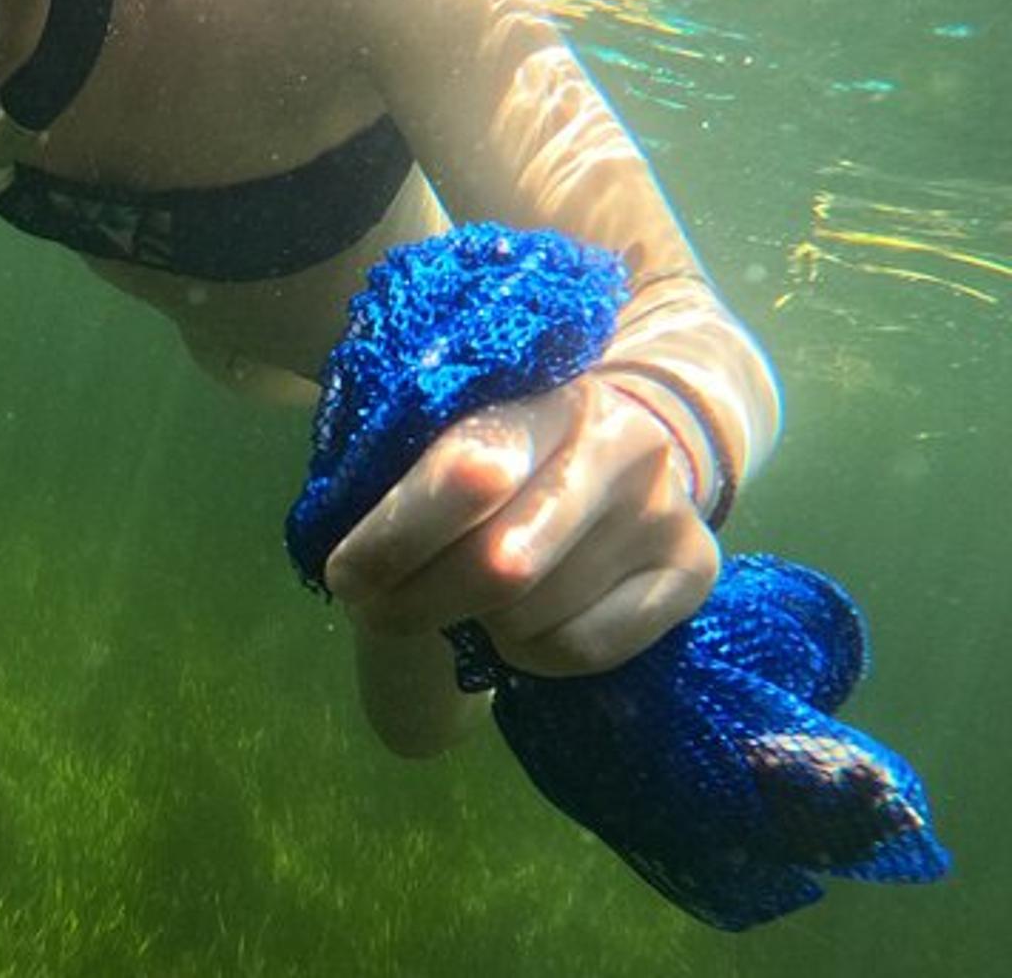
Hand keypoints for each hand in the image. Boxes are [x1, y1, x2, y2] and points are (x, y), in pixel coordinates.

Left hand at [321, 372, 720, 676]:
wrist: (612, 461)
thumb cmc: (498, 458)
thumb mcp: (444, 447)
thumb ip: (399, 490)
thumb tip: (358, 578)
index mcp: (537, 388)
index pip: (465, 471)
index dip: (395, 537)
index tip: (347, 579)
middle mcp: (616, 437)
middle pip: (501, 563)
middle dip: (420, 601)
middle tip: (382, 610)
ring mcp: (665, 503)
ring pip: (535, 614)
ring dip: (479, 623)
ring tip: (477, 594)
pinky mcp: (695, 569)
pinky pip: (583, 648)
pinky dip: (532, 654)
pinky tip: (531, 617)